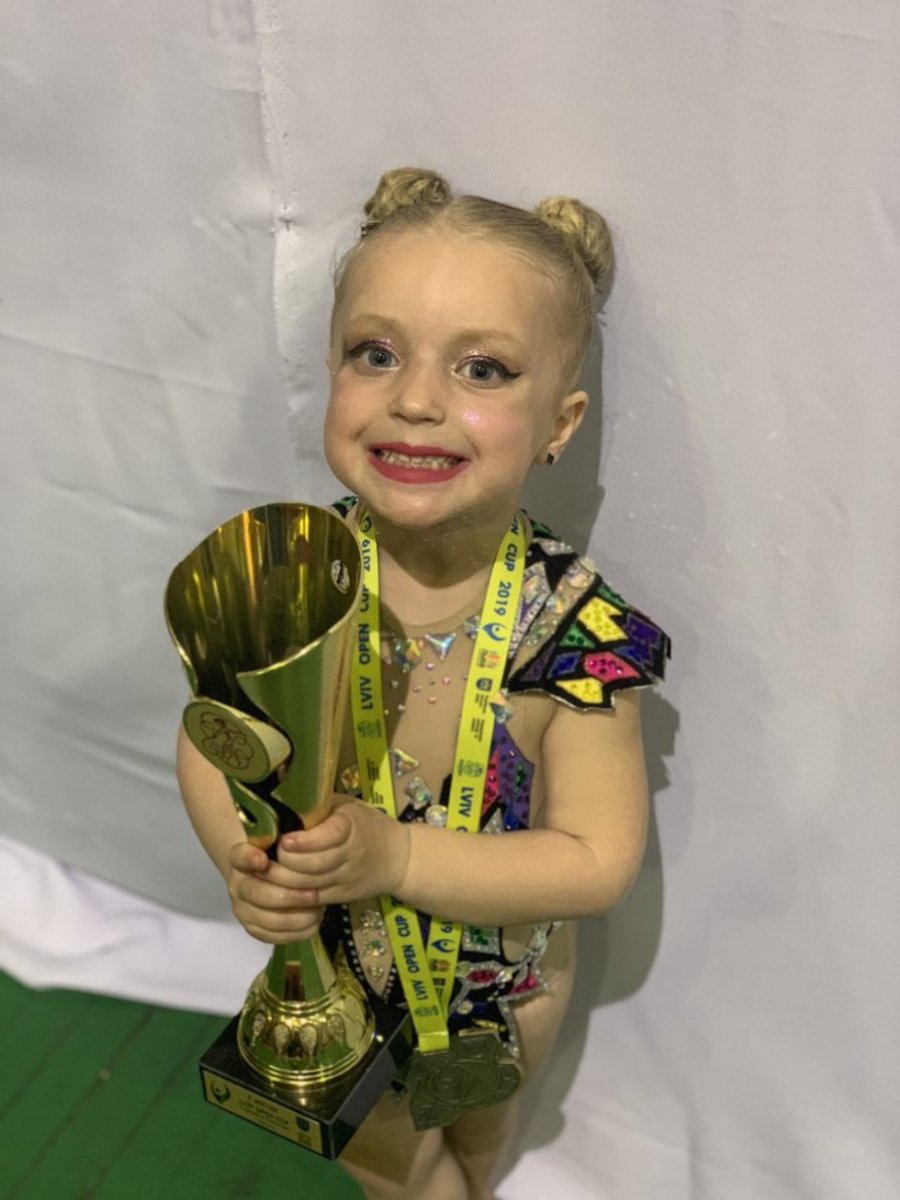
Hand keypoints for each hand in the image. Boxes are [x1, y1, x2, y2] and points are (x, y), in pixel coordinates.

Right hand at [226, 840, 323, 943]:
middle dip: (289, 896)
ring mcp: (244, 909)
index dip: (249, 858)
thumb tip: (310, 836)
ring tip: (319, 908)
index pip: (240, 856)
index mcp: (242, 859)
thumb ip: (293, 839)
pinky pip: (275, 936)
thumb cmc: (285, 857)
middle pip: (257, 893)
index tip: (263, 859)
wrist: (271, 878)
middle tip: (314, 894)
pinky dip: (298, 931)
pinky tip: (314, 921)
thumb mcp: (288, 842)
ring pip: (269, 919)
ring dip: (297, 917)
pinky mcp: (254, 928)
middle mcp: (238, 884)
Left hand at [276, 797, 409, 905]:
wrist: (399, 858)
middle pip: (313, 865)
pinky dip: (292, 896)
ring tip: (263, 871)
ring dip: (282, 881)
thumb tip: (278, 773)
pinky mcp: (341, 897)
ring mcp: (345, 879)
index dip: (305, 841)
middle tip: (263, 855)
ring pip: (309, 886)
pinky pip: (312, 901)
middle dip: (284, 863)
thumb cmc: (366, 824)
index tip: (284, 839)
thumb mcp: (346, 805)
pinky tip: (276, 888)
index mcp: (352, 826)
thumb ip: (315, 798)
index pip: (330, 836)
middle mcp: (350, 855)